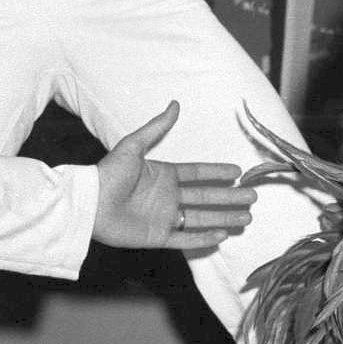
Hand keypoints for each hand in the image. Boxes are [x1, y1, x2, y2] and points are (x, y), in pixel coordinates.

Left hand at [93, 103, 257, 252]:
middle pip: (207, 197)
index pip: (198, 174)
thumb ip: (156, 128)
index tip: (238, 172)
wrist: (89, 204)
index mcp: (164, 175)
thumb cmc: (108, 174)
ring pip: (202, 218)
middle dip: (230, 198)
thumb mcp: (133, 146)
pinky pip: (186, 239)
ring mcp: (164, 217)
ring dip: (224, 218)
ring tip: (246, 217)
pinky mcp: (158, 236)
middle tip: (253, 197)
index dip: (217, 172)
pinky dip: (204, 239)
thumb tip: (174, 104)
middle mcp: (168, 197)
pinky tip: (223, 235)